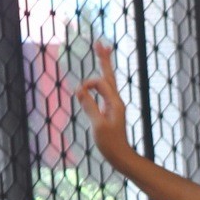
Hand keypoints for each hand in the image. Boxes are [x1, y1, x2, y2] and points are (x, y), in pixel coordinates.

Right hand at [73, 41, 134, 168]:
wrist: (121, 156)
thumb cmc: (110, 143)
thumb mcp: (98, 125)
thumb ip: (89, 107)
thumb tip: (79, 90)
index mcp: (115, 103)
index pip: (100, 83)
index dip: (88, 84)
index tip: (79, 93)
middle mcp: (116, 101)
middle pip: (109, 75)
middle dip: (104, 59)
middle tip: (100, 43)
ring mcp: (114, 105)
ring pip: (108, 82)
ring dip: (104, 66)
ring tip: (102, 51)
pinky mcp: (110, 110)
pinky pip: (105, 91)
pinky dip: (99, 82)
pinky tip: (97, 79)